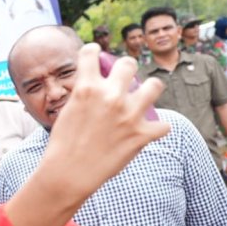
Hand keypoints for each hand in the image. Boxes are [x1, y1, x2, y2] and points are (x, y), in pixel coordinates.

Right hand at [43, 44, 170, 195]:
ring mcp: (129, 114)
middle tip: (124, 80)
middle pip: (128, 63)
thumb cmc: (63, 145)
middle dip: (126, 69)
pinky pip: (163, 126)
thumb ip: (84, 94)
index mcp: (87, 87)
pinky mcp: (141, 135)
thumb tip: (95, 85)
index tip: (96, 55)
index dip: (93, 51)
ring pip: (155, 86)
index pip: (92, 52)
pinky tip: (149, 132)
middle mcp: (110, 96)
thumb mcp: (68, 110)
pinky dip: (157, 129)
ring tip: (143, 98)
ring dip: (149, 90)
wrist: (68, 174)